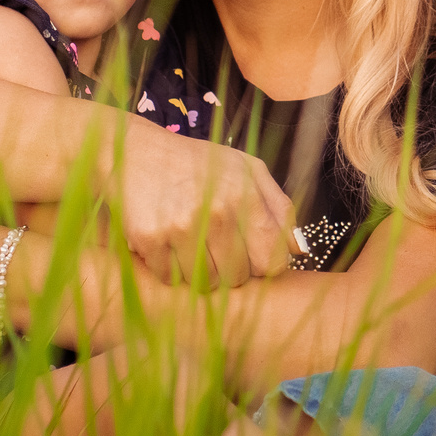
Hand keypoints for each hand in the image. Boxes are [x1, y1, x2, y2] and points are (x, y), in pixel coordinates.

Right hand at [113, 118, 291, 286]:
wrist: (135, 153)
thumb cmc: (199, 164)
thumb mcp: (247, 170)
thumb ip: (279, 209)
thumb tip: (300, 250)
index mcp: (246, 195)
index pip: (272, 260)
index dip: (264, 265)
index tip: (252, 256)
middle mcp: (217, 212)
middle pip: (239, 276)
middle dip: (232, 270)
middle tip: (217, 249)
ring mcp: (181, 226)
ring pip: (206, 283)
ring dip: (201, 273)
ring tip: (193, 245)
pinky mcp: (149, 238)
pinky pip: (171, 278)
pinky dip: (170, 269)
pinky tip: (167, 244)